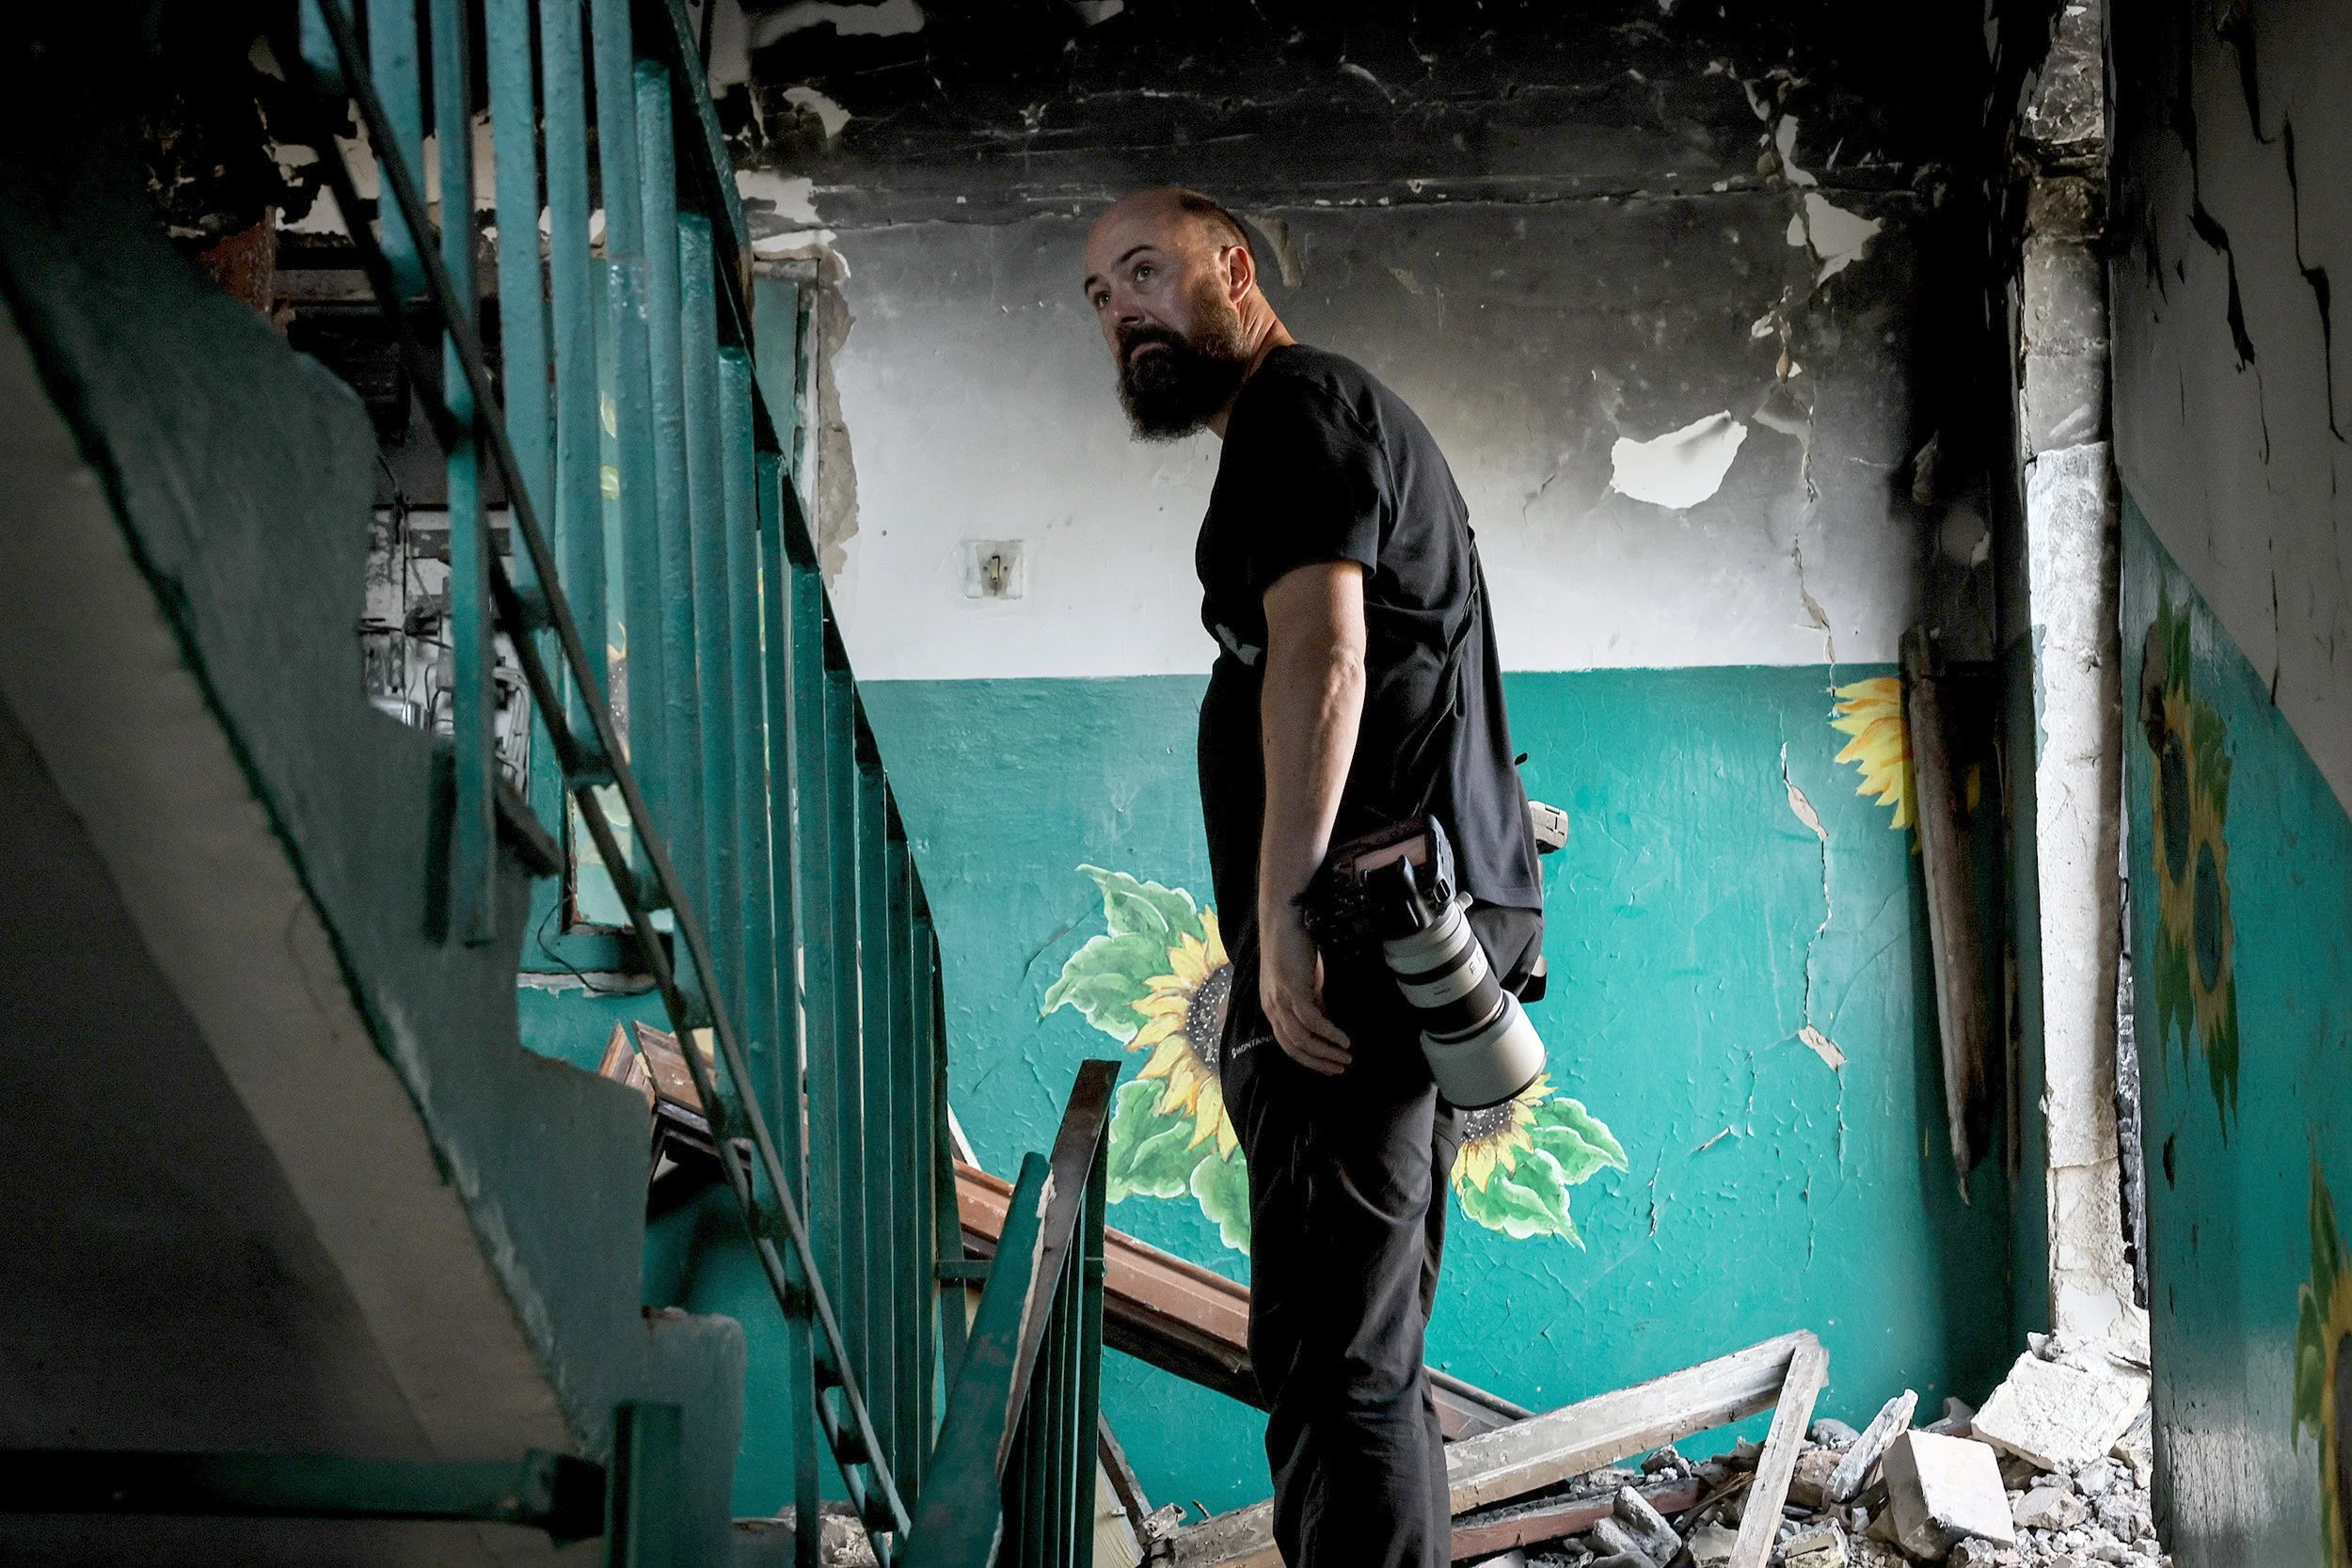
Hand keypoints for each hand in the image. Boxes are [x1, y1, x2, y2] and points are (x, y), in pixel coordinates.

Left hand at [1261, 909, 1351, 1074]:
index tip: (1329, 1067)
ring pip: (1302, 1038)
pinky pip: (1312, 1021)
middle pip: (1293, 1047)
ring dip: (1326, 1051)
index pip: (1288, 1044)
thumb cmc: (1294, 947)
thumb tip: (1326, 1022)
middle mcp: (1273, 1008)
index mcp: (1272, 1008)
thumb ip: (1312, 1002)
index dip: (1309, 1059)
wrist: (1285, 920)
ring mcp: (1281, 1001)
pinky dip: (1329, 1033)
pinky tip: (1343, 1039)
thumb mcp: (1303, 982)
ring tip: (1346, 1056)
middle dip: (1318, 1062)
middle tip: (1340, 1068)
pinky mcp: (1292, 991)